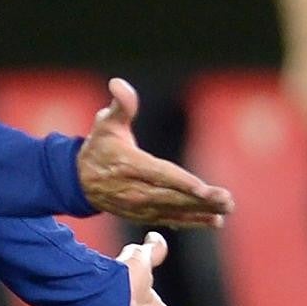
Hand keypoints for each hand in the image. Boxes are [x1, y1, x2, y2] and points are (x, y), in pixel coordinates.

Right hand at [79, 78, 233, 227]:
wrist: (79, 180)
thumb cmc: (99, 146)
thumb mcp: (106, 122)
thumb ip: (120, 105)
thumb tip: (119, 84)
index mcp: (128, 165)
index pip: (159, 175)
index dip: (182, 183)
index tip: (204, 189)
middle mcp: (134, 189)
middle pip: (171, 197)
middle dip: (200, 200)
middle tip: (227, 200)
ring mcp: (138, 206)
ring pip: (173, 211)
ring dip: (201, 212)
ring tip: (226, 210)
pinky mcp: (142, 215)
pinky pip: (170, 219)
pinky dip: (191, 221)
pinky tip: (213, 221)